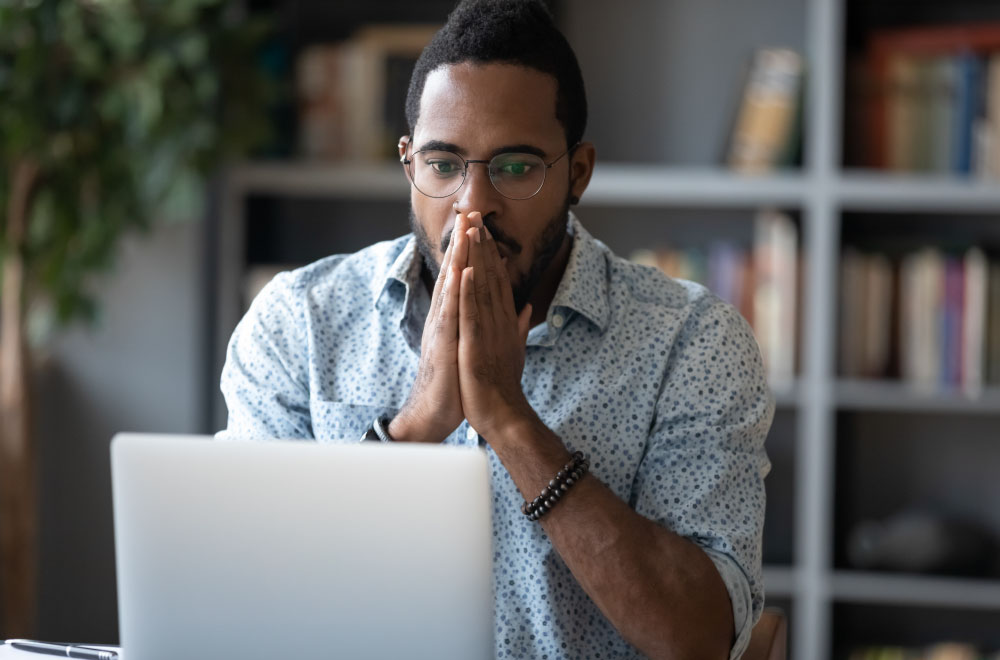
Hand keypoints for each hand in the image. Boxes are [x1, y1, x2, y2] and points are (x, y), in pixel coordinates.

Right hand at [389, 212, 477, 441]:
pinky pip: (450, 313)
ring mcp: (440, 328)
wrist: (433, 413)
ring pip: (449, 286)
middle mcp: (442, 317)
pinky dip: (455, 290)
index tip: (479, 225)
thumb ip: (476, 327)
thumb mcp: (467, 349)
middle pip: (452, 273)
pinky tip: (461, 271)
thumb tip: (495, 312)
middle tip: (471, 211)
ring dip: (457, 257)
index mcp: (451, 318)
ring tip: (466, 230)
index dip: (469, 251)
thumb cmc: (452, 383)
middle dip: (462, 242)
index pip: (460, 277)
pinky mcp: (442, 343)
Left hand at [457, 219, 533, 439]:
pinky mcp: (474, 344)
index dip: (491, 253)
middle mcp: (499, 320)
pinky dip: (467, 291)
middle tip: (476, 216)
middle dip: (483, 245)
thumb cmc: (504, 384)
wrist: (503, 413)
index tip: (484, 230)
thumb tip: (525, 308)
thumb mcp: (513, 350)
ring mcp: (488, 331)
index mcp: (504, 321)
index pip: (498, 280)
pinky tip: (463, 270)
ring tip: (472, 231)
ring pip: (482, 288)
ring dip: (476, 258)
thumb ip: (517, 326)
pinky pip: (471, 313)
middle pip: (491, 276)